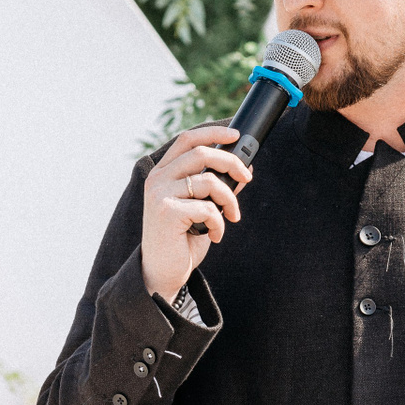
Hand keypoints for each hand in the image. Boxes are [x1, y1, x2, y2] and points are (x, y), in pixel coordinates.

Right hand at [141, 125, 252, 299]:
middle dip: (232, 163)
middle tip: (247, 178)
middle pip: (201, 153)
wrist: (163, 272)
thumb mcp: (202, 208)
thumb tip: (245, 167)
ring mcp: (159, 194)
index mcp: (163, 173)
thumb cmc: (182, 239)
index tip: (236, 135)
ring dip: (230, 200)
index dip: (212, 132)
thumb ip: (217, 186)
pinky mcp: (166, 212)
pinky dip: (220, 223)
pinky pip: (208, 208)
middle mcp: (157, 179)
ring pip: (209, 181)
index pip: (187, 140)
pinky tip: (215, 235)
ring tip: (232, 216)